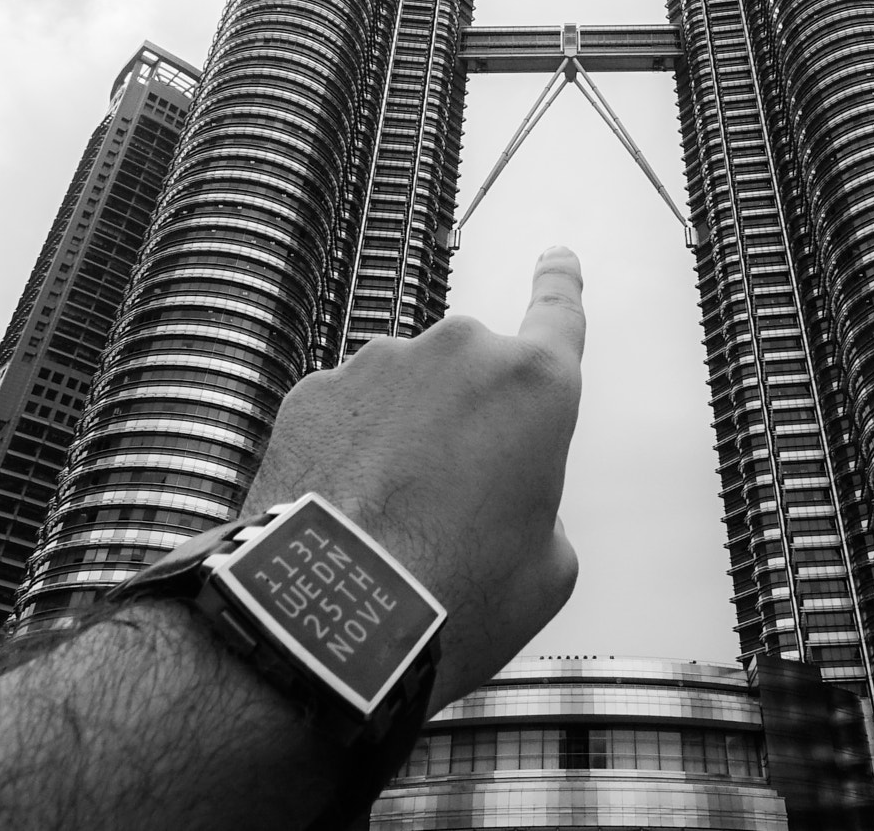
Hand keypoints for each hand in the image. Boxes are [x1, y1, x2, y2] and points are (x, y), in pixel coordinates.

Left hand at [239, 246, 585, 706]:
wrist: (328, 616)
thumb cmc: (456, 597)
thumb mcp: (546, 570)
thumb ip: (541, 509)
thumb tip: (506, 503)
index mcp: (534, 387)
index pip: (559, 314)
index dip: (560, 284)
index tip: (557, 257)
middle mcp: (458, 353)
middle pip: (475, 374)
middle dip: (470, 420)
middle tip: (456, 503)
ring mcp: (378, 365)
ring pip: (407, 392)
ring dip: (406, 436)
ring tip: (391, 521)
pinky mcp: (313, 391)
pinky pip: (349, 414)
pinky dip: (351, 451)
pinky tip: (345, 510)